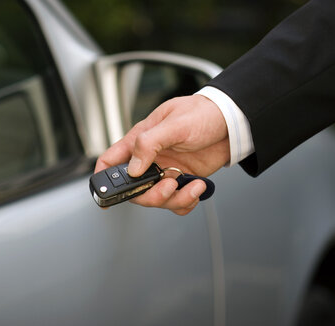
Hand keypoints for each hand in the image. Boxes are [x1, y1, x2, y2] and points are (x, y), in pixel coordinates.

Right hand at [95, 94, 229, 214]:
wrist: (232, 123)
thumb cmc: (203, 113)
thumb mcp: (175, 124)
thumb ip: (149, 143)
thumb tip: (132, 168)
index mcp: (141, 140)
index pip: (112, 161)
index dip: (102, 179)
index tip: (105, 197)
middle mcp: (150, 159)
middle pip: (134, 189)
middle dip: (150, 195)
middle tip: (168, 186)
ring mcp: (166, 171)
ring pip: (157, 199)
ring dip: (174, 199)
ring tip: (192, 185)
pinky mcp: (182, 180)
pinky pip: (176, 202)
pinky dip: (187, 201)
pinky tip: (197, 187)